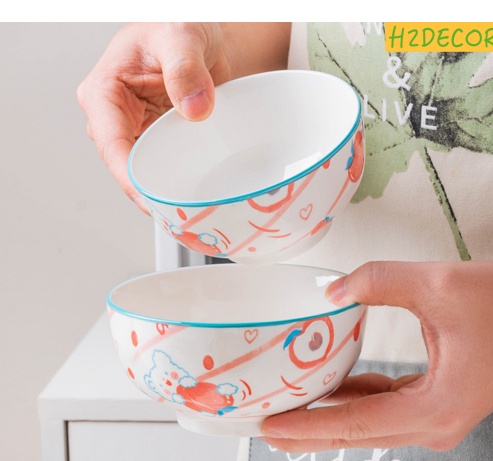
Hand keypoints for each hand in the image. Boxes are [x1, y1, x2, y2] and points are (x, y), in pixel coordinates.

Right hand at [77, 22, 290, 211]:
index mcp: (105, 92)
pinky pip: (166, 166)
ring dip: (164, 193)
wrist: (201, 34)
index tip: (151, 202)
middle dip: (148, 194)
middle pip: (126, 167)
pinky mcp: (160, 139)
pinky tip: (194, 196)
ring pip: (146, 172)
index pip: (112, 145)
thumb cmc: (177, 24)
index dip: (129, 179)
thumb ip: (185, 67)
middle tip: (175, 217)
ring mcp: (139, 131)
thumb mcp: (180, 34)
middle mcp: (117, 117)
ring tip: (186, 215)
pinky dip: (178, 182)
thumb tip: (194, 109)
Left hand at [261, 260, 492, 451]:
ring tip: (289, 409)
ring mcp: (433, 414)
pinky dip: (352, 398)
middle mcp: (433, 421)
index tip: (271, 426)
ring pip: (367, 422)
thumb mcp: (438, 284)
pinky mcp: (431, 400)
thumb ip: (379, 281)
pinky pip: (382, 405)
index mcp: (436, 407)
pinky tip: (329, 386)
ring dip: (327, 415)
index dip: (309, 426)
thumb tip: (332, 290)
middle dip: (307, 431)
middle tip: (265, 427)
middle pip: (356, 432)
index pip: (357, 423)